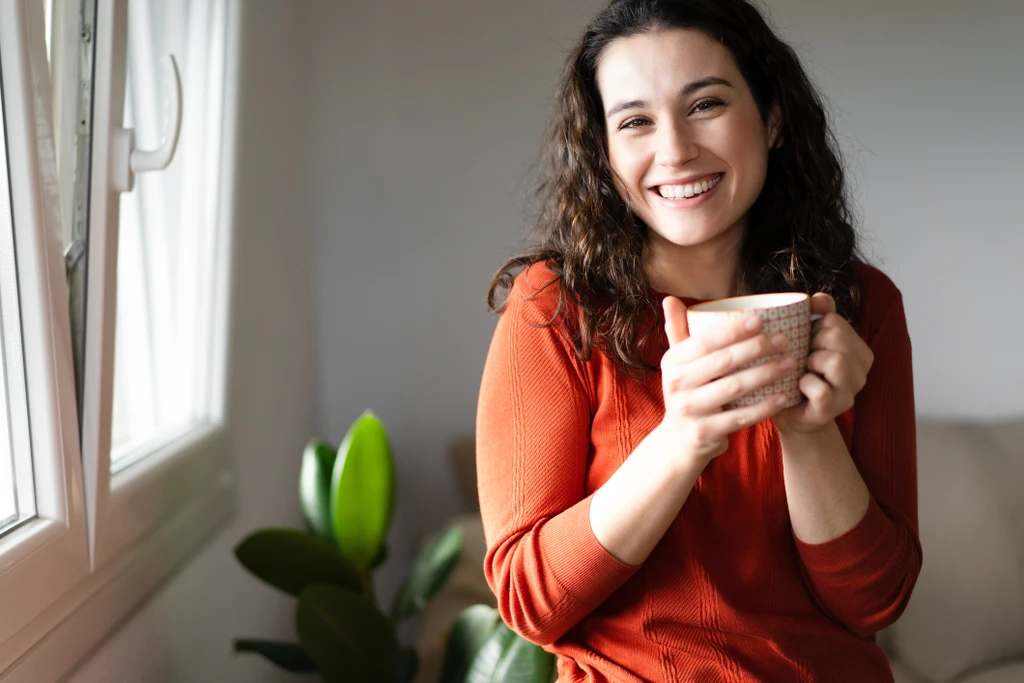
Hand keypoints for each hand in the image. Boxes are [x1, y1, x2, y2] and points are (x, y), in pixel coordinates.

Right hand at [660, 296, 793, 465]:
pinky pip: (741, 416)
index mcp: (673, 362)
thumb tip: (669, 298)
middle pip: (723, 362)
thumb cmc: (687, 393)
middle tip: (783, 339)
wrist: (678, 442)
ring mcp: (690, 410)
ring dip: (766, 374)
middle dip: (757, 348)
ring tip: (791, 363)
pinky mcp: (705, 432)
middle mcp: (677, 384)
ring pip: (735, 388)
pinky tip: (784, 396)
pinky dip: (765, 406)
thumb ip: (677, 331)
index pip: (705, 341)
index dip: (733, 330)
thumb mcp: (677, 364)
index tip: (761, 320)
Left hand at [773, 293, 874, 434]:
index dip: (812, 328)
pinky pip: (820, 388)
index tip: (806, 342)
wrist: (789, 411)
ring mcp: (850, 391)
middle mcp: (862, 370)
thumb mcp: (807, 341)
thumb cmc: (796, 373)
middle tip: (803, 358)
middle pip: (837, 336)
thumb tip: (818, 298)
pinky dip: (804, 384)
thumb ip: (818, 317)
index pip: (835, 320)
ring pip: (836, 361)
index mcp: (858, 350)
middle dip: (811, 343)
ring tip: (804, 371)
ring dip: (810, 362)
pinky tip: (799, 387)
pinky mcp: (834, 409)